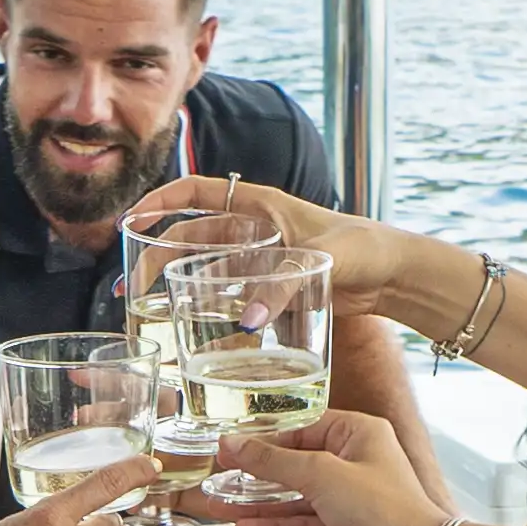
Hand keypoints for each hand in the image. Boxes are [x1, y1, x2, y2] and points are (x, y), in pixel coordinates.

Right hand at [125, 178, 414, 309]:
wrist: (394, 273)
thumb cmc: (363, 248)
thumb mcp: (319, 260)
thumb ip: (282, 289)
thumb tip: (247, 323)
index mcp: (260, 205)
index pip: (197, 192)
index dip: (161, 201)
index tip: (132, 219)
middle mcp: (255, 229)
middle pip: (192, 237)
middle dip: (157, 257)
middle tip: (131, 288)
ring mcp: (262, 259)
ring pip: (208, 270)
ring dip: (179, 287)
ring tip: (149, 312)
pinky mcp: (274, 287)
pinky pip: (234, 297)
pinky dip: (214, 312)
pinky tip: (196, 332)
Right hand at [195, 412, 444, 525]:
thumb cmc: (382, 509)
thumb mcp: (322, 474)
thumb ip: (274, 461)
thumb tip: (233, 444)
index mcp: (358, 433)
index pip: (301, 427)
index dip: (262, 437)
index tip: (227, 446)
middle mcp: (354, 462)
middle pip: (295, 462)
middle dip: (256, 473)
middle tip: (218, 476)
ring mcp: (349, 498)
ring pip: (295, 496)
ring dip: (260, 502)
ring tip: (220, 506)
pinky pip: (303, 523)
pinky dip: (277, 525)